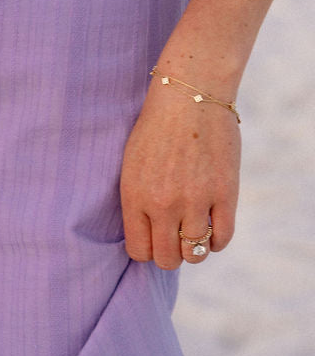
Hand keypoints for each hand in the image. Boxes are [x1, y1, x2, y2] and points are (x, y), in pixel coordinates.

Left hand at [119, 73, 240, 269]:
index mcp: (135, 197)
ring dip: (194, 249)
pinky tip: (212, 227)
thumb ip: (137, 202)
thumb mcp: (131, 167)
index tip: (154, 239)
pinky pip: (222, 238)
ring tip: (193, 232)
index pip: (139, 251)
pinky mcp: (224, 193)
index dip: (147, 250)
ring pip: (195, 253)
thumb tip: (146, 237)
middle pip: (167, 259)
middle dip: (170, 255)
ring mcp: (195, 200)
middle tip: (174, 238)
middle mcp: (163, 204)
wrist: (189, 97)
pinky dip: (217, 241)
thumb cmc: (156, 130)